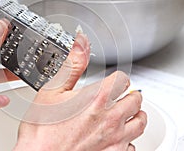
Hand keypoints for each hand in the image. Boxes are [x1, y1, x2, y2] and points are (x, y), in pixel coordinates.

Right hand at [14, 34, 146, 150]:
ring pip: (140, 123)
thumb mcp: (53, 89)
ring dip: (136, 115)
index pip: (123, 79)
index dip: (118, 78)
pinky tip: (119, 137)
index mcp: (98, 98)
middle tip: (123, 95)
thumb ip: (72, 64)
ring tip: (128, 113)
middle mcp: (111, 118)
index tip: (114, 81)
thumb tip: (81, 43)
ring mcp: (115, 139)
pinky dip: (129, 139)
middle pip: (135, 100)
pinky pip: (132, 146)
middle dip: (130, 95)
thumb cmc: (43, 128)